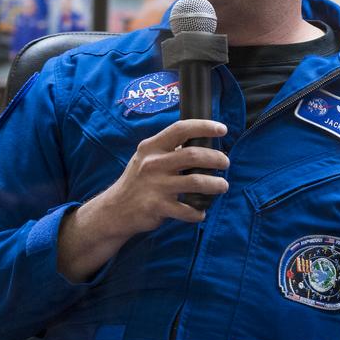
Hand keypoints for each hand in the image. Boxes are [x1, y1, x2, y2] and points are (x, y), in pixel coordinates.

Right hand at [57, 118, 228, 281]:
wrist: (115, 210)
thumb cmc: (139, 180)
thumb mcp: (147, 157)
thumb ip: (169, 149)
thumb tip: (201, 141)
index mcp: (152, 147)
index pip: (181, 129)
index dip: (204, 127)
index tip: (222, 129)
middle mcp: (153, 163)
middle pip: (194, 155)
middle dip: (216, 158)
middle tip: (225, 163)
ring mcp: (155, 186)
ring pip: (196, 182)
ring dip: (216, 184)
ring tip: (222, 186)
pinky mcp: (157, 207)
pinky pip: (187, 210)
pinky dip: (198, 212)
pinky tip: (201, 211)